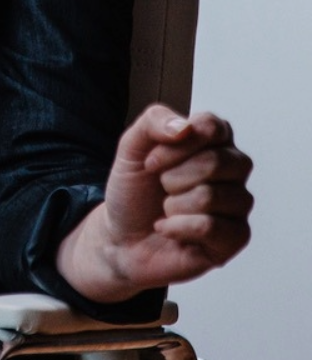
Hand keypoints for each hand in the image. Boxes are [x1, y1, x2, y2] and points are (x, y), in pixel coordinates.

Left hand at [57, 104, 252, 301]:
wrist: (122, 235)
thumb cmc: (135, 190)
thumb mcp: (131, 147)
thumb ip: (154, 121)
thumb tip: (185, 127)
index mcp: (214, 142)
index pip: (212, 127)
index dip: (175, 145)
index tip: (150, 160)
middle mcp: (233, 171)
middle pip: (216, 162)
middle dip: (172, 177)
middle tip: (160, 187)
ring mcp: (237, 205)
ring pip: (210, 196)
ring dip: (173, 204)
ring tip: (166, 209)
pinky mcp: (235, 237)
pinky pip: (210, 227)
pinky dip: (176, 227)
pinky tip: (168, 228)